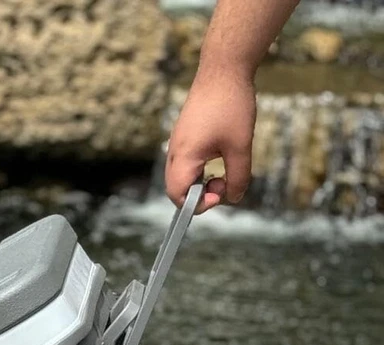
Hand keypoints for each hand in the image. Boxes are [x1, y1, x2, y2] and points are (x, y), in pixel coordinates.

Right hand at [165, 69, 256, 211]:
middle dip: (200, 194)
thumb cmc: (231, 105)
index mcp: (184, 157)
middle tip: (224, 181)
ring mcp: (178, 143)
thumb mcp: (240, 146)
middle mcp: (175, 152)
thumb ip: (238, 177)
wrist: (223, 69)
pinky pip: (186, 162)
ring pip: (182, 176)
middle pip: (177, 189)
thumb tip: (235, 197)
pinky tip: (219, 153)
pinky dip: (200, 167)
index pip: (178, 196)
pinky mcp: (184, 135)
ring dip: (201, 180)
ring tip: (224, 168)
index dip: (198, 204)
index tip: (220, 193)